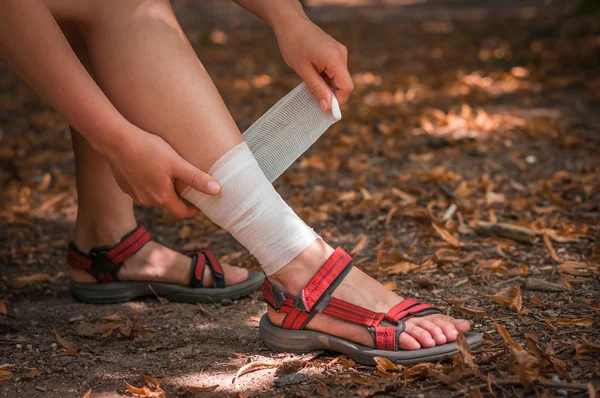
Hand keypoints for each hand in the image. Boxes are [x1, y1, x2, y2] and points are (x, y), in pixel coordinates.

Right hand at [103, 125, 220, 218]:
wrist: (115, 140)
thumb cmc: (148, 149)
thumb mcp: (176, 163)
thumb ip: (196, 178)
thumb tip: (217, 190)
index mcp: (161, 198)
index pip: (182, 212)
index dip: (193, 210)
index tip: (201, 203)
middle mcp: (146, 200)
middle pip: (168, 204)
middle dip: (179, 197)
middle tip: (188, 185)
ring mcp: (134, 194)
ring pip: (154, 196)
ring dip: (163, 189)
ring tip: (170, 174)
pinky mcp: (125, 185)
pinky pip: (142, 188)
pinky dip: (149, 183)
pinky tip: (151, 168)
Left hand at [274, 17, 353, 110]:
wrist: (290, 23)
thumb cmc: (294, 44)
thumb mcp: (303, 70)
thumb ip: (317, 89)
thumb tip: (327, 107)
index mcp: (335, 59)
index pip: (346, 87)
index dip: (338, 101)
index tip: (325, 108)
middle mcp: (341, 55)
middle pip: (343, 83)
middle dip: (330, 93)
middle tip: (313, 94)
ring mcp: (340, 52)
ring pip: (339, 78)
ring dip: (327, 85)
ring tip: (310, 78)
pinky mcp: (336, 52)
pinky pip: (335, 71)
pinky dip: (326, 77)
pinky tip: (313, 72)